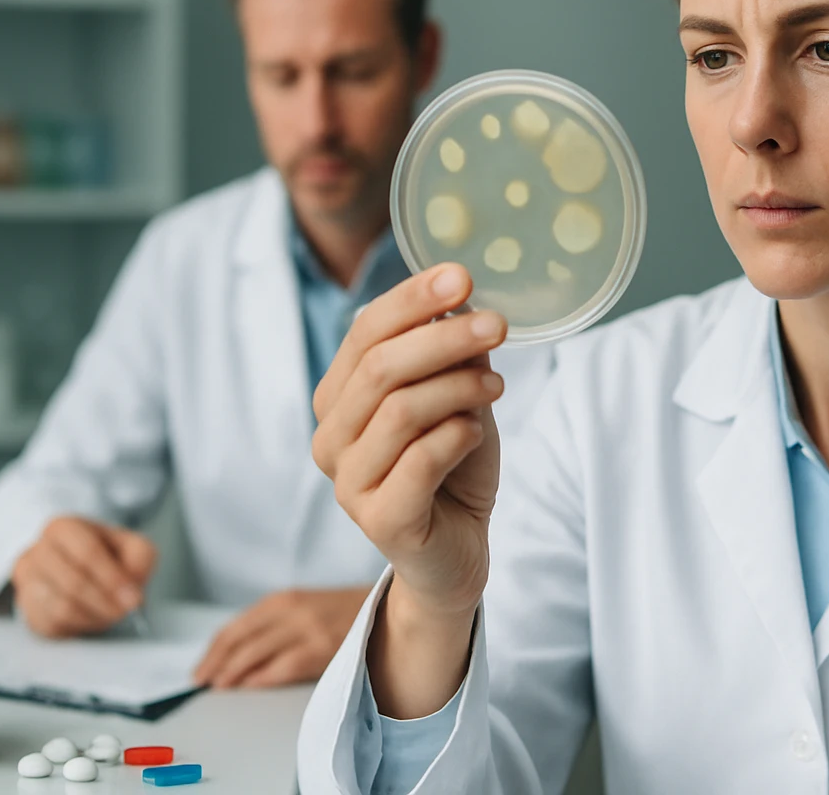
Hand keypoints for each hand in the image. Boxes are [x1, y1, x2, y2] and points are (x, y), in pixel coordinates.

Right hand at [11, 516, 157, 638]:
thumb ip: (140, 560)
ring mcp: (27, 581)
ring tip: (112, 612)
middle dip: (105, 602)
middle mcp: (37, 551)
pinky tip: (93, 616)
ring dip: (95, 615)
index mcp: (63, 528)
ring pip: (62, 608)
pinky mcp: (27, 609)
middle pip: (72, 583)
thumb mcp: (133, 547)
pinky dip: (80, 626)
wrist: (82, 568)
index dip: (112, 578)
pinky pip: (53, 625)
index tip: (133, 598)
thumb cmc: (109, 554)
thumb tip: (130, 593)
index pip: (86, 553)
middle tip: (126, 610)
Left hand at [192, 587, 370, 688]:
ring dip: (233, 673)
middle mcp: (291, 610)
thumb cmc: (344, 614)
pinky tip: (249, 686)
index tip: (201, 669)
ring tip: (220, 687)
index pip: (235, 627)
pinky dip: (261, 678)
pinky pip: (282, 667)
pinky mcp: (322, 648)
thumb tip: (237, 657)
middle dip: (217, 664)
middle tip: (203, 682)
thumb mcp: (304, 609)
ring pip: (255, 654)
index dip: (213, 651)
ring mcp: (306, 629)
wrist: (388, 609)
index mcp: (283, 600)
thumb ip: (273, 626)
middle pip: (240, 640)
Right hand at [311, 263, 505, 715]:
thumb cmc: (451, 465)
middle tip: (498, 325)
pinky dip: (457, 434)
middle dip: (443, 339)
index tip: (463, 276)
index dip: (411, 300)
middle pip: (379, 368)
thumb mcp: (455, 396)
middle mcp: (331, 439)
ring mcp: (348, 483)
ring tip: (497, 386)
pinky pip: (419, 461)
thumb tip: (461, 301)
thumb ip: (450, 353)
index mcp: (339, 398)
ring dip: (458, 387)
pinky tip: (476, 430)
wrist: (457, 550)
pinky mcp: (380, 520)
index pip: (364, 332)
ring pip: (400, 411)